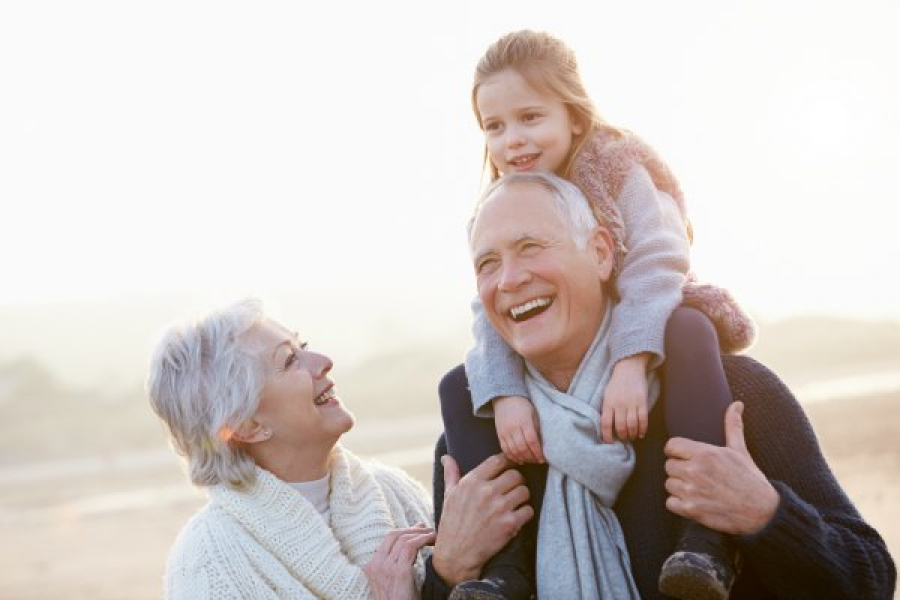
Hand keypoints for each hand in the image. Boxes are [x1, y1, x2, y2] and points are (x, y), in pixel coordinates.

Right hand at [363, 523, 435, 599]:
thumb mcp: (394, 581)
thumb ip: (398, 564)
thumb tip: (412, 544)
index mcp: (372, 566)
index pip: (388, 539)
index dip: (405, 530)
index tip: (418, 529)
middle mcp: (376, 564)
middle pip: (394, 535)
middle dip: (413, 529)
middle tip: (427, 529)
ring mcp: (386, 568)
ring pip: (404, 538)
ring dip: (422, 533)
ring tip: (434, 535)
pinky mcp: (399, 572)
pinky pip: (411, 546)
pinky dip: (424, 539)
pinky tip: (432, 540)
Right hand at [432, 454, 533, 585]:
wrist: (455, 555)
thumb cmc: (452, 524)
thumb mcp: (448, 496)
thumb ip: (451, 473)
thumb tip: (446, 457)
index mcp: (472, 481)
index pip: (499, 460)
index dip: (507, 462)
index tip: (508, 468)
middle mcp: (486, 492)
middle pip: (516, 475)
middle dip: (516, 482)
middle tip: (512, 490)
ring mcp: (499, 508)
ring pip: (524, 491)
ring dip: (522, 497)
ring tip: (515, 504)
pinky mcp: (509, 524)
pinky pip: (528, 510)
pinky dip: (525, 514)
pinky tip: (516, 518)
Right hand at [494, 395, 544, 463]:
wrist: (505, 398)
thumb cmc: (523, 405)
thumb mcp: (534, 413)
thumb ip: (537, 428)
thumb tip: (543, 444)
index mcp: (524, 421)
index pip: (532, 441)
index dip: (538, 452)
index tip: (543, 458)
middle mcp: (513, 428)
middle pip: (522, 448)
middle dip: (531, 457)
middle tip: (537, 461)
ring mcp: (505, 432)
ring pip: (513, 451)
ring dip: (523, 458)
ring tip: (530, 461)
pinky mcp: (499, 435)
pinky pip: (505, 449)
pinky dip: (512, 457)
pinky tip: (519, 459)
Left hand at [601, 354, 649, 442]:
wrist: (629, 368)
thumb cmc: (616, 383)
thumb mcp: (606, 394)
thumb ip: (606, 409)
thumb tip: (606, 426)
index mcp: (608, 402)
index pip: (605, 423)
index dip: (607, 436)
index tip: (609, 443)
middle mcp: (619, 404)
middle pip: (620, 427)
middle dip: (622, 436)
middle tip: (623, 440)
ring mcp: (632, 403)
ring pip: (632, 425)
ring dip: (632, 434)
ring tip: (632, 437)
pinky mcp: (642, 402)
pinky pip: (643, 419)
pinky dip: (643, 429)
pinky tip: (641, 434)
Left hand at [664, 401, 779, 534]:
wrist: (762, 512)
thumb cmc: (750, 479)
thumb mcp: (740, 450)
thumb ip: (733, 426)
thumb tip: (737, 404)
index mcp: (705, 454)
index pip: (671, 446)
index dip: (677, 452)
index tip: (686, 457)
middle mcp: (695, 471)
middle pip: (669, 465)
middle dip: (680, 470)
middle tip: (696, 475)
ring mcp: (692, 491)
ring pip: (669, 484)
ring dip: (679, 487)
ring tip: (697, 488)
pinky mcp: (691, 510)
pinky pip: (670, 503)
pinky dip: (679, 504)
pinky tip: (694, 501)